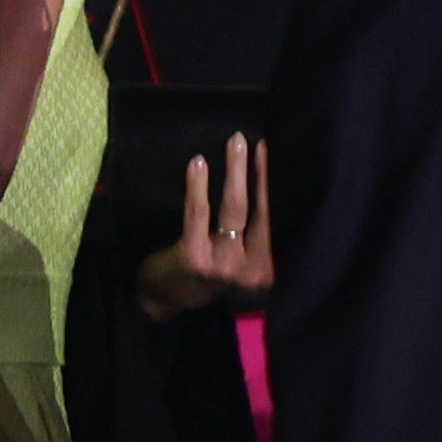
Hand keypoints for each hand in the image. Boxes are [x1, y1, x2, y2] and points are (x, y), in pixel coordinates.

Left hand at [137, 135, 275, 317]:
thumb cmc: (204, 271)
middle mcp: (252, 270)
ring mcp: (225, 266)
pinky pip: (199, 214)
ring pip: (234, 209)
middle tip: (252, 140)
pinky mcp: (196, 259)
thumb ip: (254, 234)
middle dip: (258, 171)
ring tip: (235, 142)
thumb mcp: (239, 260)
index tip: (270, 151)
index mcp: (268, 268)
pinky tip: (198, 164)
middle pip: (260, 211)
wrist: (164, 301)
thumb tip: (263, 180)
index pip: (276, 219)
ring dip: (235, 171)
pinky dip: (198, 186)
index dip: (272, 183)